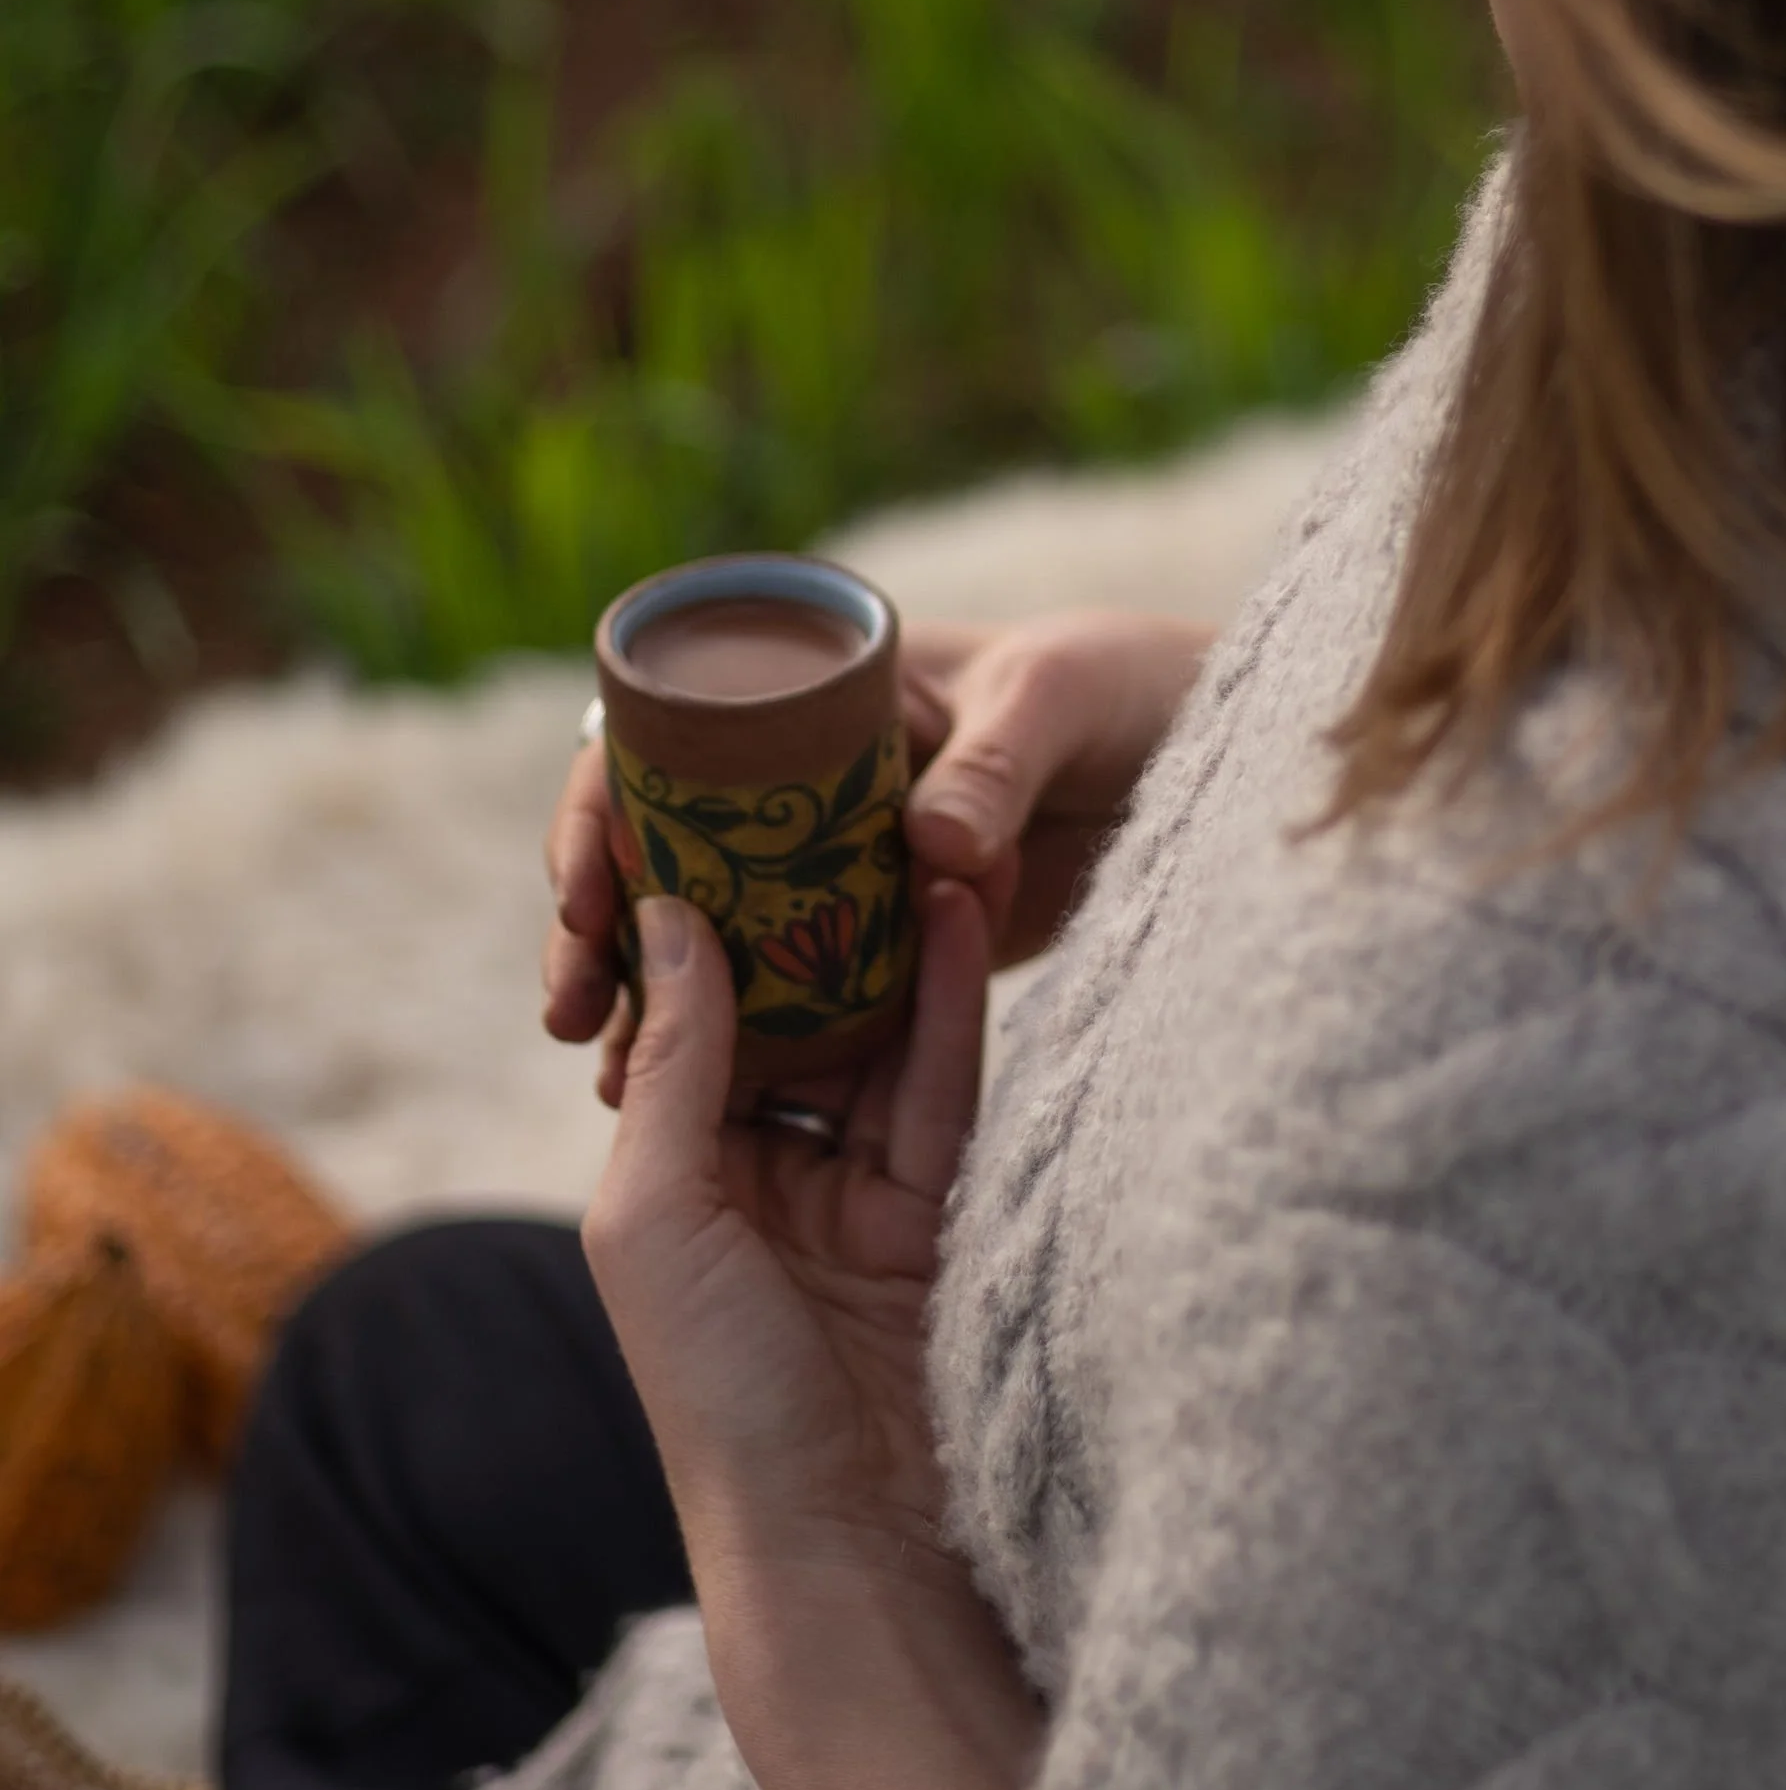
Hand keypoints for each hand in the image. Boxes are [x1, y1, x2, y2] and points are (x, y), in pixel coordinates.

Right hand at [543, 608, 1210, 1101]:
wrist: (1210, 741)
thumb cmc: (1131, 686)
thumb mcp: (1060, 701)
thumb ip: (999, 769)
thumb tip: (932, 847)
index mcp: (823, 691)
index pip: (663, 739)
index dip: (601, 811)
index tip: (585, 894)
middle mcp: (812, 775)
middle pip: (666, 849)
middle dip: (604, 926)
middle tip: (570, 1011)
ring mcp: (848, 860)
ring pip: (720, 931)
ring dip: (658, 998)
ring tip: (608, 1082)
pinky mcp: (896, 935)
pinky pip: (803, 984)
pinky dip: (751, 1035)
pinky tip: (704, 1103)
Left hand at [585, 882, 1040, 1789]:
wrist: (846, 1543)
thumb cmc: (716, 1397)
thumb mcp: (658, 1216)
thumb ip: (680, 1063)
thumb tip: (676, 916)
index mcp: (666, 1179)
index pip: (682, 1020)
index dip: (698, 924)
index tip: (715, 818)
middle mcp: (755, 1176)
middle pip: (785, 1015)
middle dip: (805, 917)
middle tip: (828, 804)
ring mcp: (850, 1191)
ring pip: (872, 1034)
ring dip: (889, 939)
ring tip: (909, 832)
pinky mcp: (937, 1207)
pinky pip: (943, 1079)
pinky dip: (952, 997)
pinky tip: (960, 912)